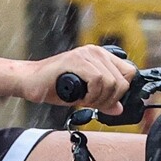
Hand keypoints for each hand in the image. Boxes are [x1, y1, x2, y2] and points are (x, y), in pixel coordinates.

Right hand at [20, 45, 135, 112]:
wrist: (30, 82)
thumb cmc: (55, 87)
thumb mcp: (85, 97)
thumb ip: (103, 100)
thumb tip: (118, 108)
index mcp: (101, 57)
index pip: (129, 72)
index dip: (121, 92)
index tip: (107, 101)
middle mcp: (96, 52)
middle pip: (123, 80)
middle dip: (110, 99)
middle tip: (93, 103)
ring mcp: (86, 54)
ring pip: (111, 82)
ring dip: (99, 98)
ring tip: (84, 100)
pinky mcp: (76, 60)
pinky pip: (97, 80)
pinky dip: (91, 94)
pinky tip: (80, 97)